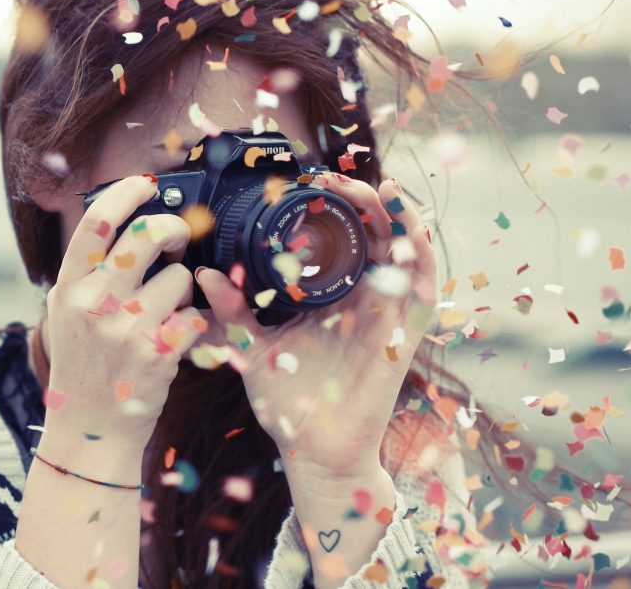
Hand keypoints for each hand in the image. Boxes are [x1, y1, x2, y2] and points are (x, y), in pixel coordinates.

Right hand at [42, 174, 207, 452]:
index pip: (96, 222)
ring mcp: (125, 328)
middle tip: (179, 237)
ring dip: (182, 291)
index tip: (146, 184)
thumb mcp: (67, 314)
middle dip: (173, 228)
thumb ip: (87, 273)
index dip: (125, 193)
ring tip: (163, 314)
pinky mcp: (157, 352)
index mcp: (69, 288)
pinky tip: (172, 341)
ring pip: (181, 277)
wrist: (89, 430)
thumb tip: (121, 220)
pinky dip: (191, 325)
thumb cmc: (83, 367)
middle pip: (147, 235)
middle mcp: (94, 303)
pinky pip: (194, 315)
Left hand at [194, 175, 437, 476]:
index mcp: (333, 295)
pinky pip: (424, 286)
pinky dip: (421, 253)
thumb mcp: (253, 346)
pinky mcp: (407, 334)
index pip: (342, 236)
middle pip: (376, 233)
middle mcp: (365, 297)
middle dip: (361, 199)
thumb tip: (206, 272)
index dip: (334, 205)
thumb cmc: (289, 401)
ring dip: (397, 216)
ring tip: (378, 188)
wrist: (314, 451)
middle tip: (334, 178)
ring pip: (407, 250)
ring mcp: (390, 313)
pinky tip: (408, 230)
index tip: (309, 180)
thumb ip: (233, 310)